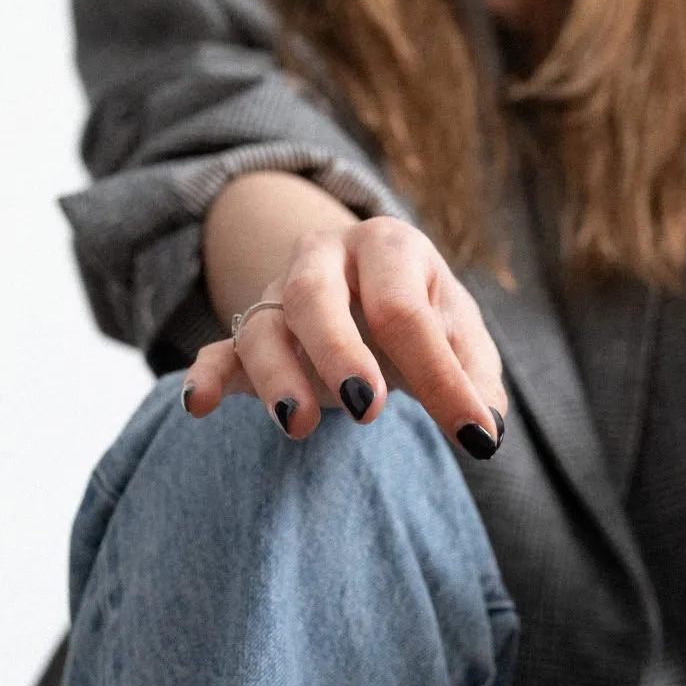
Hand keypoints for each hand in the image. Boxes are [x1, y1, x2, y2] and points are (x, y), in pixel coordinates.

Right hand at [181, 217, 507, 456]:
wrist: (364, 282)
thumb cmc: (420, 312)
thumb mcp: (459, 332)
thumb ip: (474, 375)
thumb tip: (487, 426)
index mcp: (388, 247)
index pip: (407, 311)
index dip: (441, 377)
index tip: (473, 437)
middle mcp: (324, 259)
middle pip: (315, 296)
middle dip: (338, 352)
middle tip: (369, 409)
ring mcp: (277, 294)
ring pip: (261, 326)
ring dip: (277, 375)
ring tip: (299, 426)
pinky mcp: (246, 334)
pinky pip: (218, 351)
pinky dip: (205, 377)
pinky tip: (199, 406)